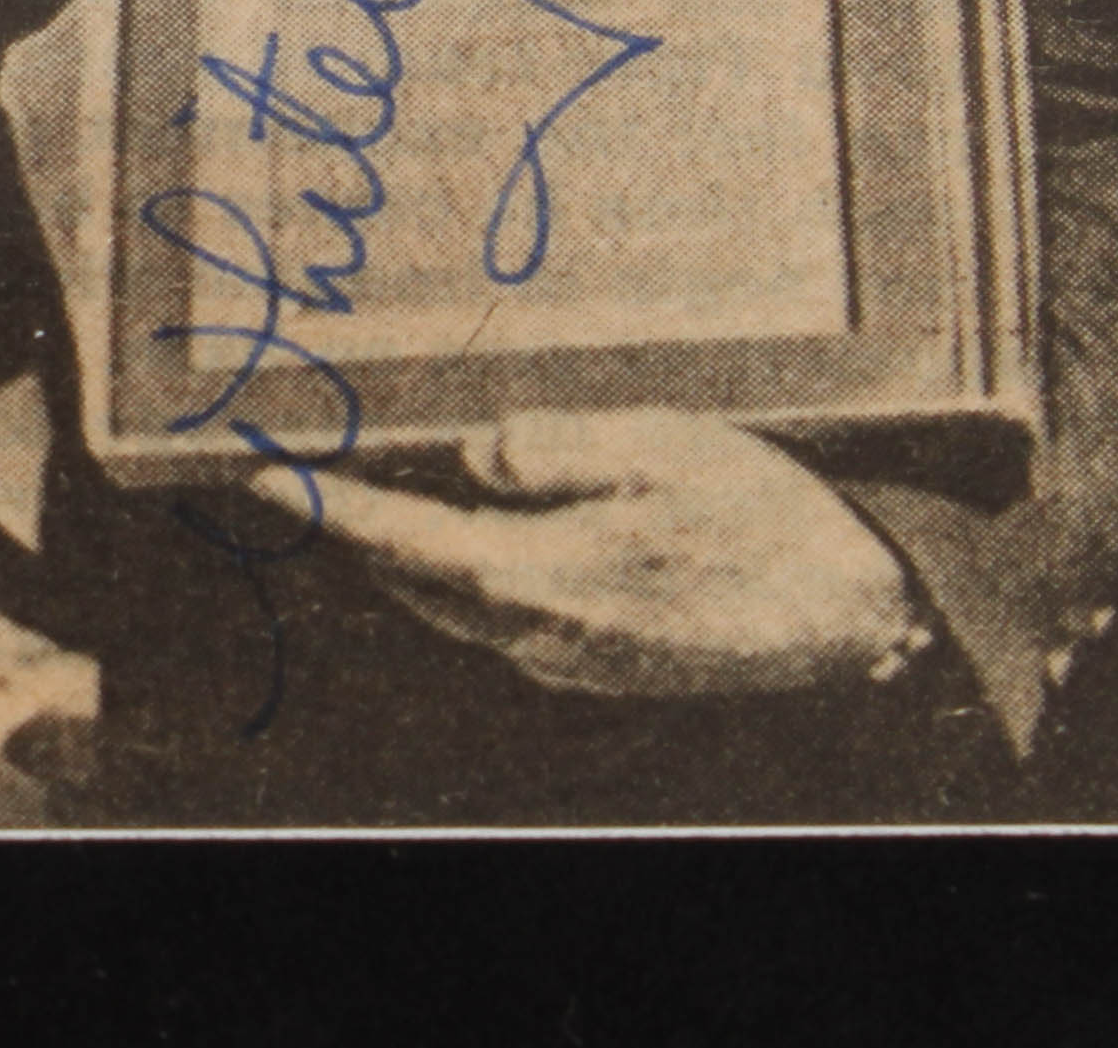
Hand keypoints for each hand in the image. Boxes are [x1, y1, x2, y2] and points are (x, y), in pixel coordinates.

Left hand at [254, 408, 928, 701]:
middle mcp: (538, 634)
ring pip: (454, 609)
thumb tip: (474, 453)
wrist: (852, 615)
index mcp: (538, 575)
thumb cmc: (764, 518)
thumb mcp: (661, 446)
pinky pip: (503, 624)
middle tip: (311, 476)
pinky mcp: (599, 670)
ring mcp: (569, 662)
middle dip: (360, 531)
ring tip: (379, 498)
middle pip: (414, 582)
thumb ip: (553, 446)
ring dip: (411, 559)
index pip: (400, 539)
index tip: (265, 477)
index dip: (328, 506)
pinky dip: (468, 581)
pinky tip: (481, 540)